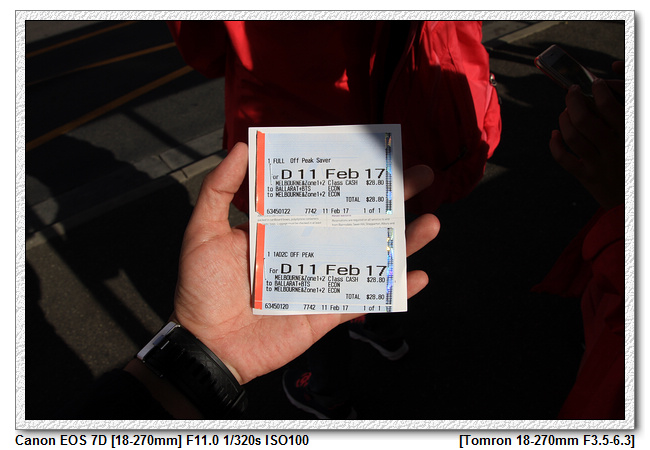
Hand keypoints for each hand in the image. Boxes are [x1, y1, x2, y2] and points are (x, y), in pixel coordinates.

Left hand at [171, 142, 439, 384]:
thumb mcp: (203, 231)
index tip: (375, 153)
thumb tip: (241, 146)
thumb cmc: (202, 288)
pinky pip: (364, 298)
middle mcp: (308, 247)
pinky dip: (392, 290)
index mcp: (282, 227)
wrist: (206, 345)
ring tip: (432, 222)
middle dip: (391, 199)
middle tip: (423, 176)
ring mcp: (322, 279)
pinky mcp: (327, 311)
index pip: (322, 195)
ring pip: (369, 255)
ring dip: (403, 241)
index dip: (348, 175)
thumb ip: (218, 190)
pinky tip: (418, 276)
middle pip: (356, 219)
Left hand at [549, 62, 624, 208]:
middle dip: (573, 101)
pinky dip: (555, 144)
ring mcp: (598, 165)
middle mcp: (614, 150)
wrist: (634, 200)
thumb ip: (623, 114)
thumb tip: (605, 83)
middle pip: (584, 121)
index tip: (594, 83)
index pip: (612, 108)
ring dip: (564, 120)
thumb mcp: (636, 137)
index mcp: (630, 136)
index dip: (599, 91)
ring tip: (566, 111)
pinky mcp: (586, 177)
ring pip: (572, 137)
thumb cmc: (634, 159)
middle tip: (572, 91)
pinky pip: (563, 158)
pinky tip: (555, 134)